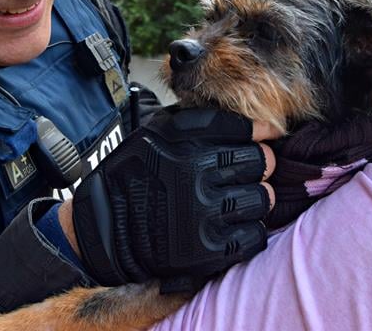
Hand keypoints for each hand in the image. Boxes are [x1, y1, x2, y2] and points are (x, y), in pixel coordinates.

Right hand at [68, 106, 275, 286]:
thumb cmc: (138, 172)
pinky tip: (232, 224)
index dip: (259, 132)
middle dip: (259, 165)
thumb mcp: (158, 131)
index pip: (243, 130)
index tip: (263, 137)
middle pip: (261, 163)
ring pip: (262, 199)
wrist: (107, 226)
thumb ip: (201, 122)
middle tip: (246, 172)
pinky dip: (249, 229)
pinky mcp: (209, 249)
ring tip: (237, 199)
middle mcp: (196, 174)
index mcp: (184, 141)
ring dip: (255, 198)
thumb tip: (256, 125)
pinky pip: (254, 235)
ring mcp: (205, 214)